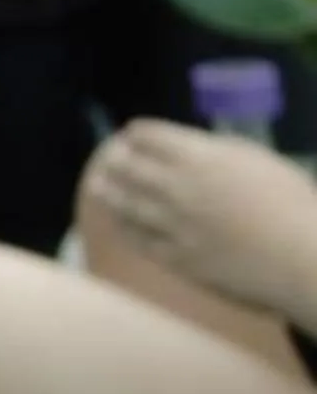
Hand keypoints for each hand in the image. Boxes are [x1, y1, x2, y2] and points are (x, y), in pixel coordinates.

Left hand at [86, 119, 316, 326]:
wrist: (302, 260)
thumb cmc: (292, 204)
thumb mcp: (257, 159)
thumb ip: (219, 150)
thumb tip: (194, 148)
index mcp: (196, 156)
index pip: (148, 135)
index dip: (137, 134)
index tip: (132, 135)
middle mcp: (175, 187)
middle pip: (128, 167)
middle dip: (115, 160)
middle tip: (108, 160)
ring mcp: (172, 225)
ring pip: (125, 204)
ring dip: (108, 192)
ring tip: (97, 187)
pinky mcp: (177, 259)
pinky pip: (139, 241)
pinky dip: (125, 229)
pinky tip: (120, 225)